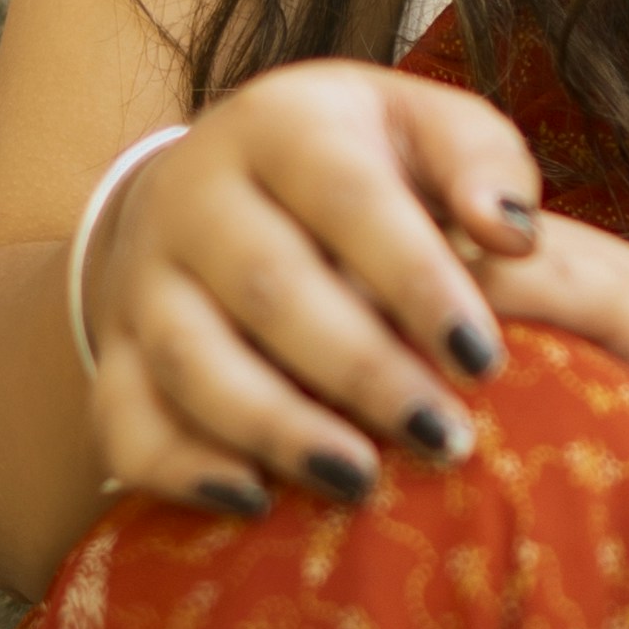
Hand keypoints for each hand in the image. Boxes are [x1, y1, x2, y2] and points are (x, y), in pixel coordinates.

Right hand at [81, 65, 541, 515]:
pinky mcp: (114, 352)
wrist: (209, 186)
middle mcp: (194, 195)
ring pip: (191, 361)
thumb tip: (514, 235)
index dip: (416, 282)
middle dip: (362, 373)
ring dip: (278, 430)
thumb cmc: (356, 167)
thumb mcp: (422, 128)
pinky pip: (123, 420)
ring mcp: (143, 277)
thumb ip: (484, 163)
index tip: (484, 362)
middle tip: (444, 441)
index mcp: (280, 125)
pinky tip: (254, 504)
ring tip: (360, 485)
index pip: (347, 199)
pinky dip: (181, 469)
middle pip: (269, 288)